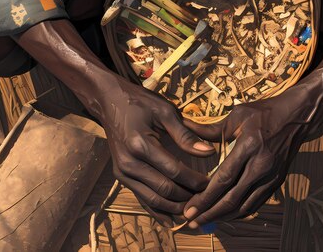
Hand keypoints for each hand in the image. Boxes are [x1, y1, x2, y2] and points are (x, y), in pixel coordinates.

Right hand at [101, 76, 215, 225]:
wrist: (110, 102)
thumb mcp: (165, 112)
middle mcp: (129, 163)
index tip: (212, 183)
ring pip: (153, 199)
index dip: (194, 180)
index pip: (174, 171)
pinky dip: (157, 210)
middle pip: (164, 189)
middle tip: (207, 198)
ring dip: (175, 207)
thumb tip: (209, 152)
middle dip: (187, 197)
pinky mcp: (121, 177)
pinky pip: (141, 198)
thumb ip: (186, 135)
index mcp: (141, 144)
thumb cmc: (140, 103)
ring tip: (195, 207)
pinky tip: (172, 219)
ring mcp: (123, 172)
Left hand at [182, 89, 309, 227]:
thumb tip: (185, 128)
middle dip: (209, 212)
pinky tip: (227, 215)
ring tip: (205, 221)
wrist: (297, 116)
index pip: (223, 178)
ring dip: (224, 216)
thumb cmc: (263, 112)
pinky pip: (256, 203)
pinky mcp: (277, 182)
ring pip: (245, 206)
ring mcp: (271, 176)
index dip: (205, 197)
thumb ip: (212, 129)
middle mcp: (261, 165)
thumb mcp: (237, 115)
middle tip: (191, 222)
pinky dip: (240, 212)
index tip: (189, 208)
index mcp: (248, 146)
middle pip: (232, 198)